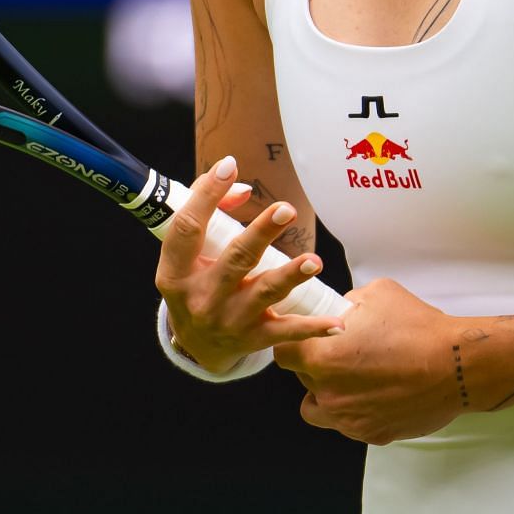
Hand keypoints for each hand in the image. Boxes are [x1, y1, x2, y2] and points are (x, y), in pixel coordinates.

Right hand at [153, 156, 341, 373]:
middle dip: (262, 234)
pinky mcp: (253, 339)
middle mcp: (201, 298)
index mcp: (176, 272)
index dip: (207, 196)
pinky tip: (337, 323)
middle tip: (287, 210)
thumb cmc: (194, 285)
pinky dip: (313, 328)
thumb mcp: (187, 256)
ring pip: (264, 293)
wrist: (197, 348)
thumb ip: (209, 214)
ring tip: (314, 261)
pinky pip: (286, 332)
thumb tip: (243, 188)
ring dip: (291, 276)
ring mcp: (228, 320)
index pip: (188, 229)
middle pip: (235, 260)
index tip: (229, 166)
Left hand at [273, 277, 464, 445]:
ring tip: (351, 379)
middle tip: (337, 354)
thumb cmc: (418, 328)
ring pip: (318, 409)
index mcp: (323, 357)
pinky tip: (375, 393)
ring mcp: (349, 419)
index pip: (283, 353)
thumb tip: (338, 308)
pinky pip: (349, 423)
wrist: (458, 364)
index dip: (292, 343)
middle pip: (301, 379)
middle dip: (313, 366)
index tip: (303, 339)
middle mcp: (330, 392)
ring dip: (328, 394)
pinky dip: (356, 410)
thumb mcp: (375, 294)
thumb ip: (345, 303)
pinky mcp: (371, 434)